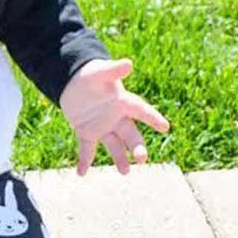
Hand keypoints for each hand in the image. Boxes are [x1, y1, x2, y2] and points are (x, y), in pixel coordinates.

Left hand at [59, 58, 169, 175]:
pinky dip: (85, 161)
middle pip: (130, 134)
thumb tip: (128, 64)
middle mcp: (116, 117)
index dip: (153, 118)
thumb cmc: (90, 75)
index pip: (141, 110)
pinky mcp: (87, 132)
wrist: (73, 82)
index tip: (165, 127)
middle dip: (137, 147)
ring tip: (125, 172)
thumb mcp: (100, 72)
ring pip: (114, 145)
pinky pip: (87, 149)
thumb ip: (113, 70)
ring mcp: (103, 127)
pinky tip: (81, 173)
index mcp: (123, 102)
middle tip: (142, 159)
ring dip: (120, 158)